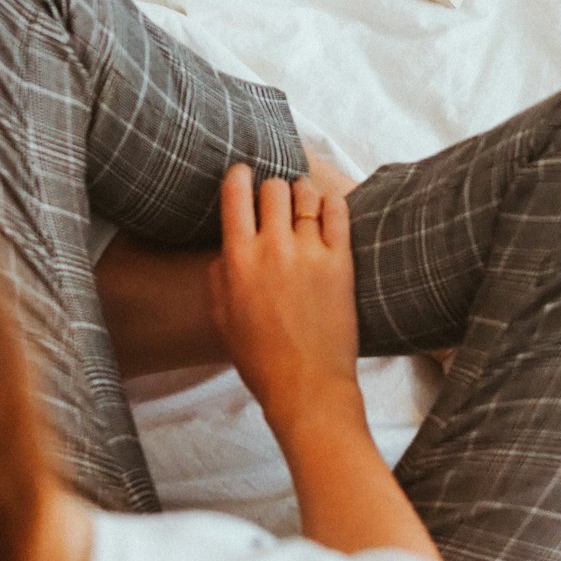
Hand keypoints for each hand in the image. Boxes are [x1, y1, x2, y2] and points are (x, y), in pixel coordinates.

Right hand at [208, 165, 360, 432]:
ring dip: (301, 192)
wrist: (307, 385)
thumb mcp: (222, 317)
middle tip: (275, 198)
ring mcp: (310, 252)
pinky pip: (338, 211)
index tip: (242, 176)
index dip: (238, 176)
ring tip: (302, 202)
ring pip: (306, 193)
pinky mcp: (341, 261)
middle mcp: (273, 248)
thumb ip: (218, 275)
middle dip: (271, 187)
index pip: (236, 194)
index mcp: (238, 260)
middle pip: (273, 187)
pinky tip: (326, 208)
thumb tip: (227, 246)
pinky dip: (331, 202)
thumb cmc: (260, 358)